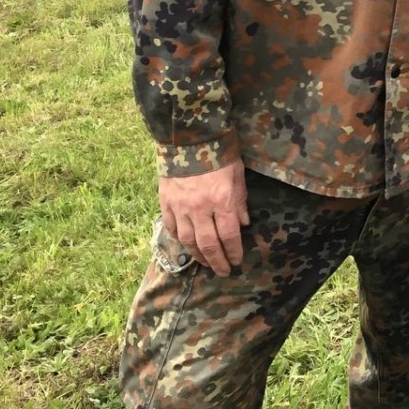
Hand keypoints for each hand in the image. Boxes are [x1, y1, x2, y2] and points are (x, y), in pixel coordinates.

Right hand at [158, 161, 248, 276]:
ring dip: (198, 256)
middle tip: (224, 272)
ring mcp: (181, 207)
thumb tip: (243, 224)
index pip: (229, 235)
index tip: (237, 261)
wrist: (189, 137)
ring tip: (207, 263)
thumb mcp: (238, 174)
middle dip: (218, 261)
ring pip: (188, 241)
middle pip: (209, 244)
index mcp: (221, 200)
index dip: (234, 252)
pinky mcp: (166, 203)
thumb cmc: (220, 153)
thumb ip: (240, 201)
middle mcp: (200, 208)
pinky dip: (180, 240)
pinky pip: (172, 228)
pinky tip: (187, 246)